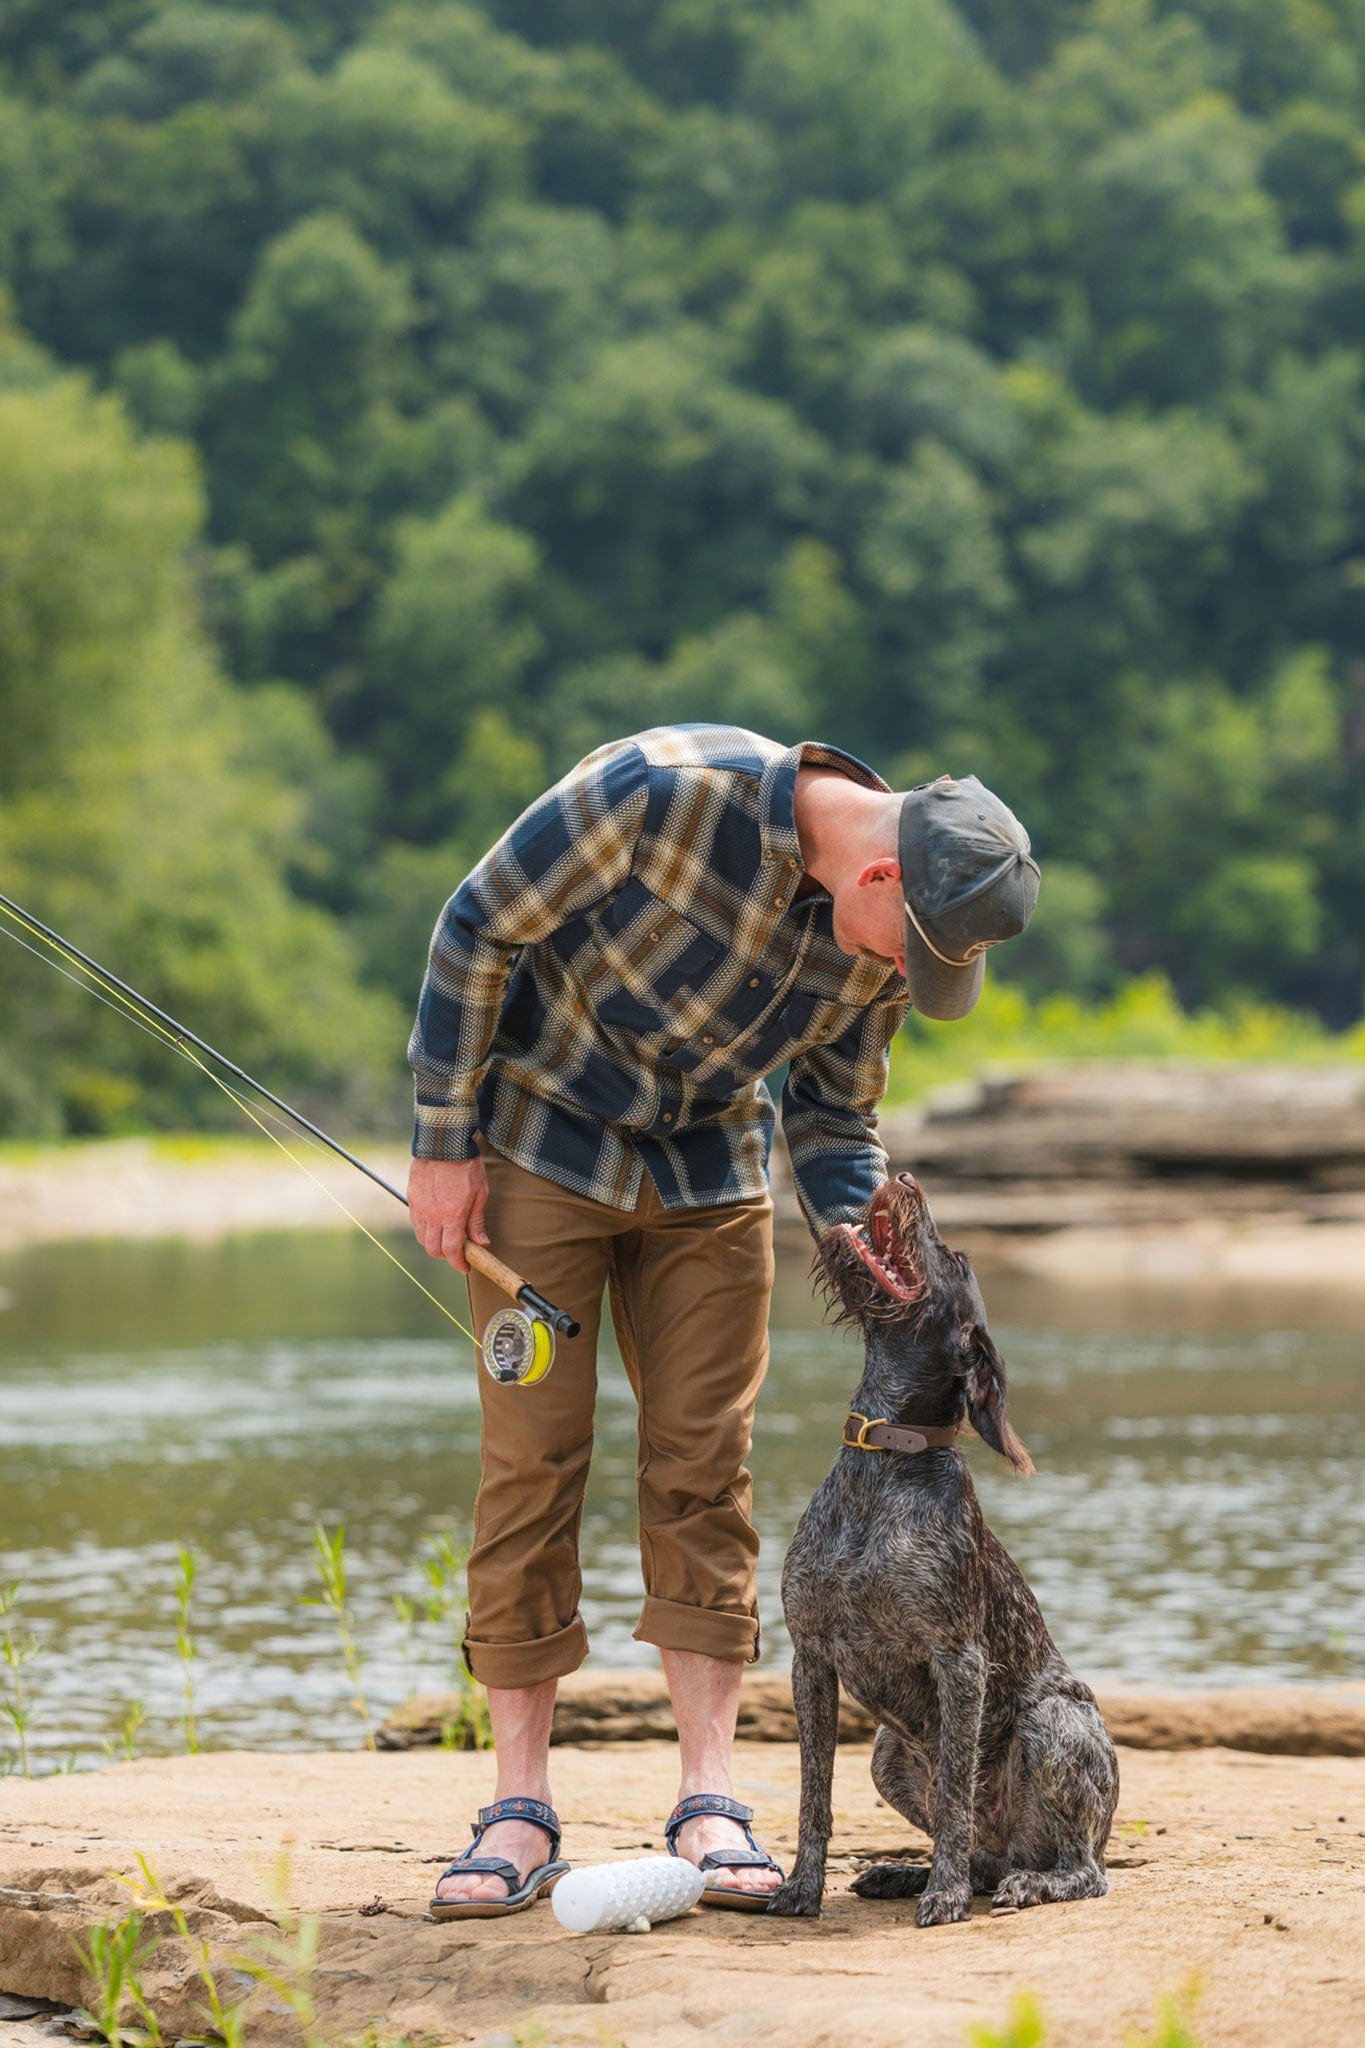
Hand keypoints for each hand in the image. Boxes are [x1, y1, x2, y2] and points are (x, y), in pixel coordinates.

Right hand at [407, 1156, 490, 1272]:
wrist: (444, 1142)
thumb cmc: (466, 1166)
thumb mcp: (481, 1193)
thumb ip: (477, 1221)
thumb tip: (481, 1243)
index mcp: (452, 1215)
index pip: (451, 1251)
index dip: (458, 1263)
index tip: (465, 1266)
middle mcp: (432, 1215)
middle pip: (433, 1249)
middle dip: (446, 1256)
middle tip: (458, 1251)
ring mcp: (419, 1207)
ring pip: (422, 1238)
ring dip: (434, 1243)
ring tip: (447, 1235)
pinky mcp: (412, 1198)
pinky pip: (416, 1222)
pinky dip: (425, 1229)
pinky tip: (436, 1222)